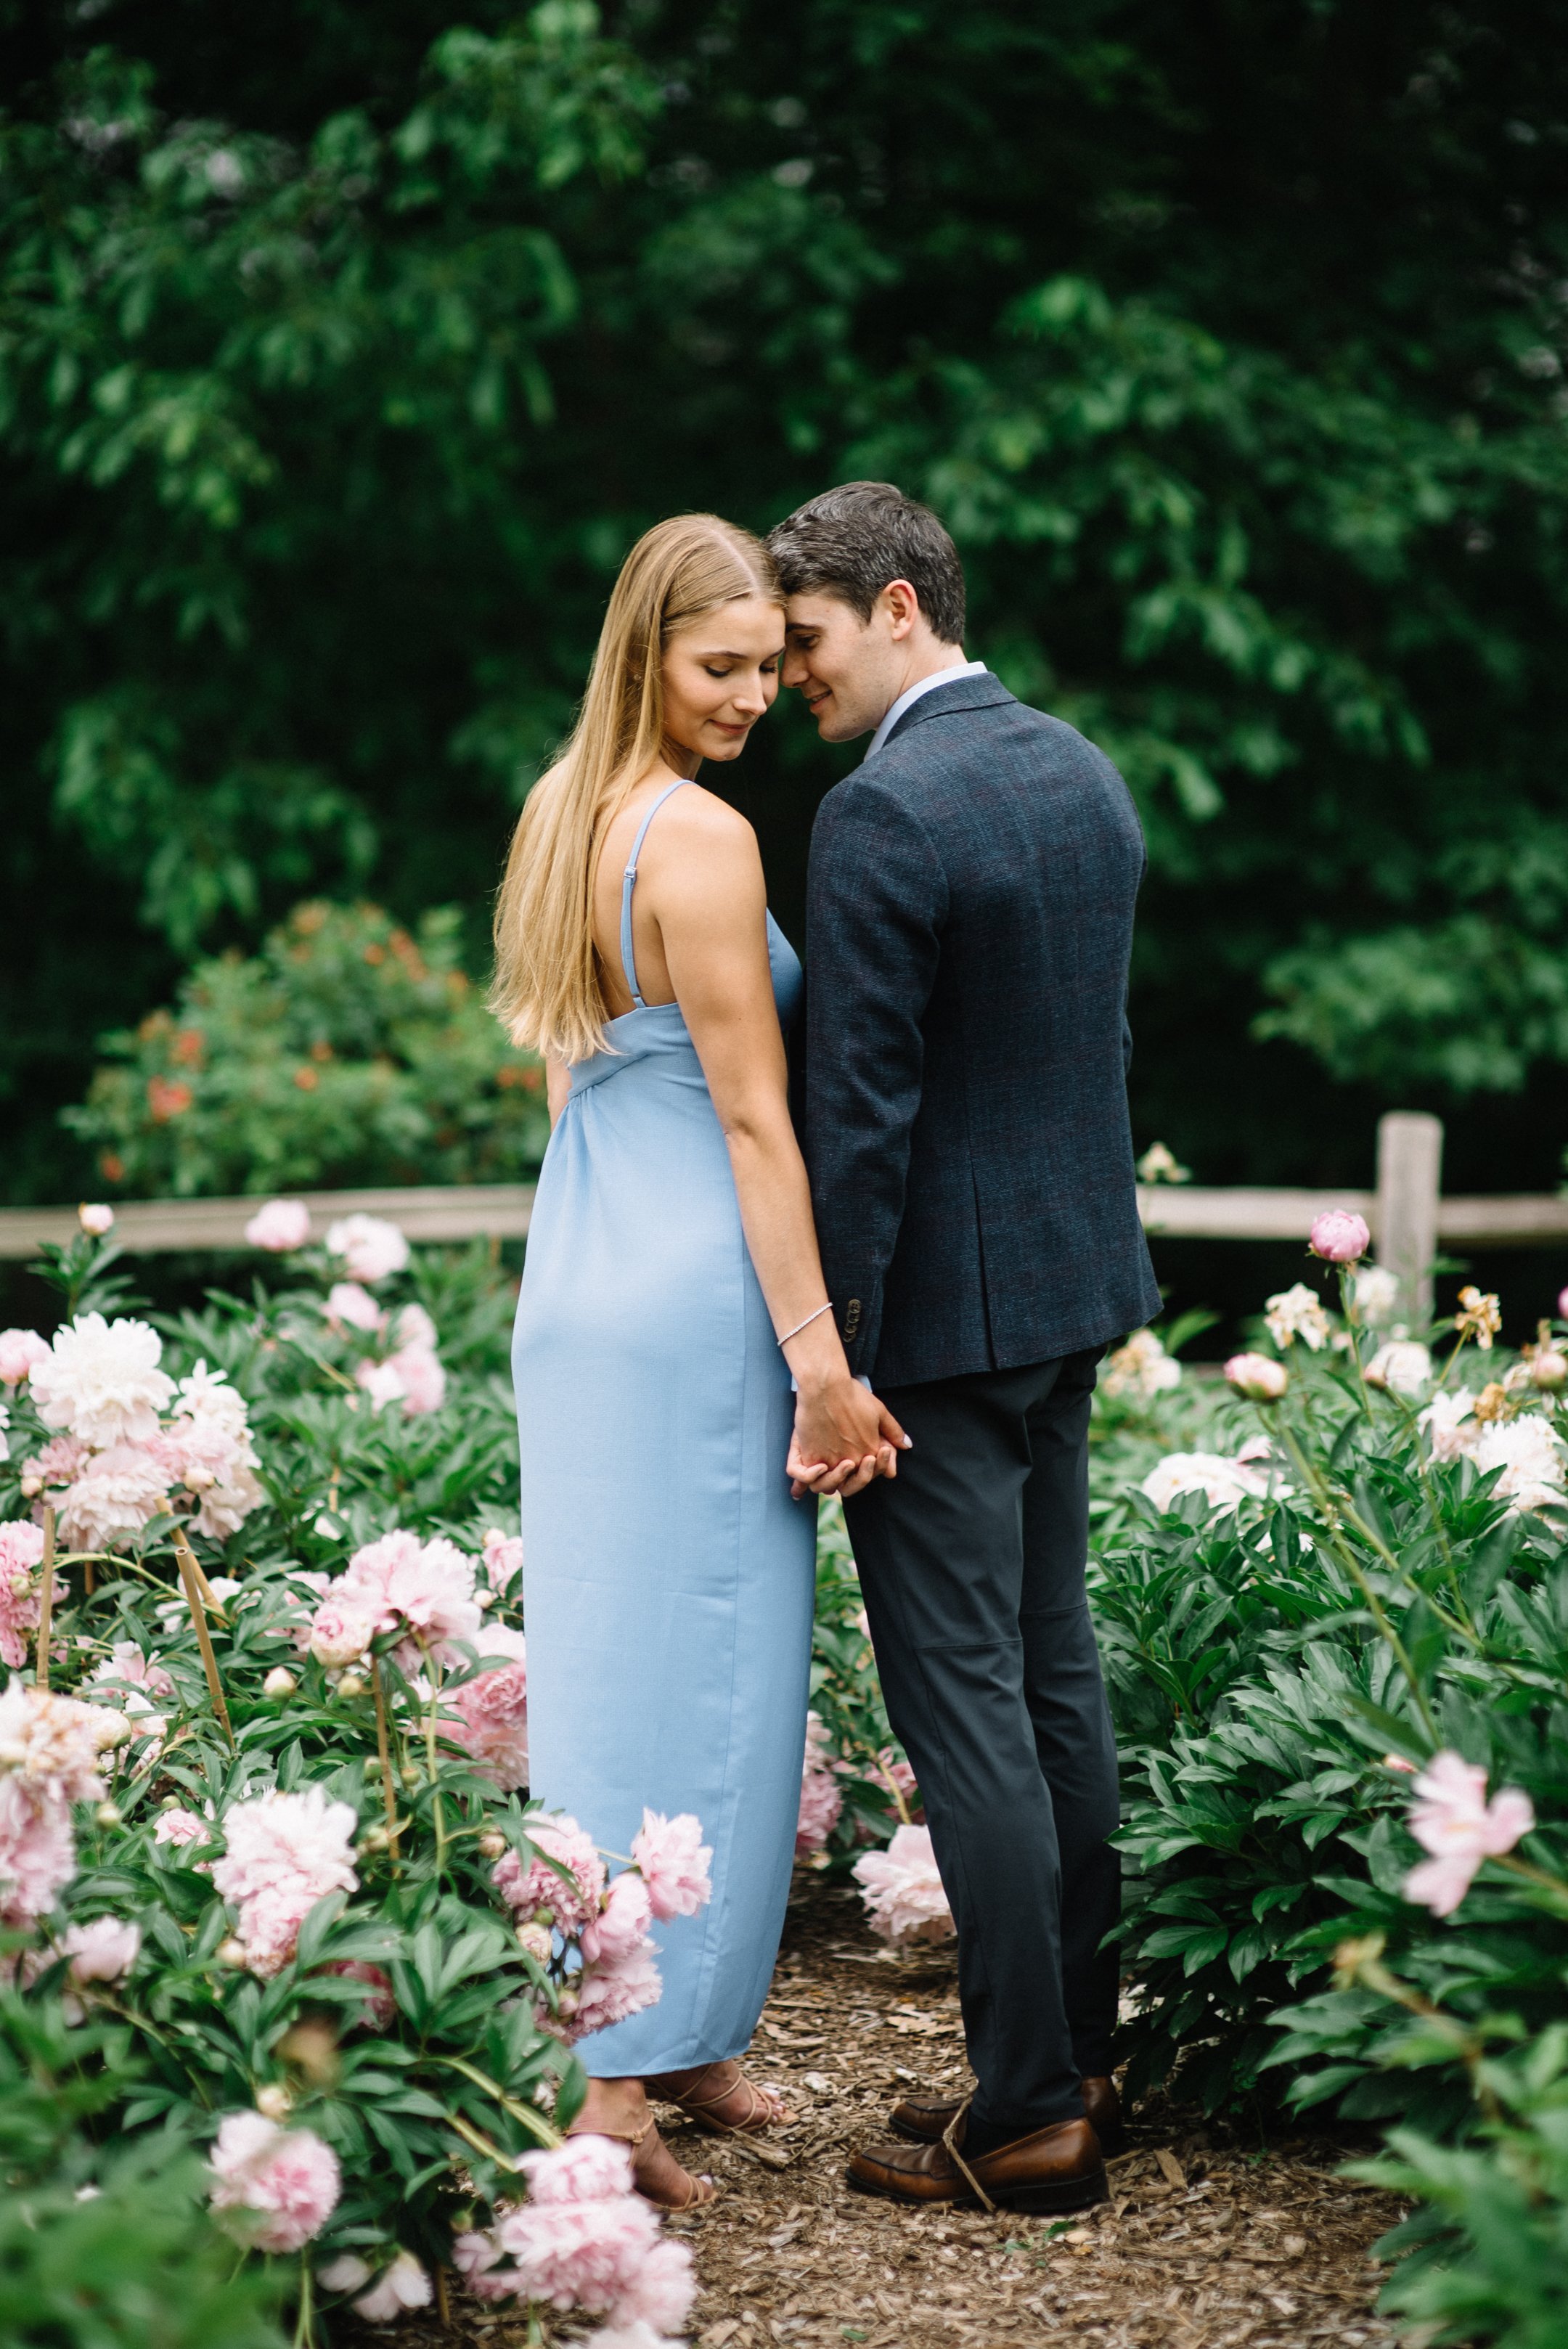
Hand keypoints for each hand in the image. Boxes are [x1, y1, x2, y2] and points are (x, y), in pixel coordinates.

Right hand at [787, 1377, 907, 1501]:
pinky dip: (814, 1476)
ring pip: (834, 1484)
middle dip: (859, 1474)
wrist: (825, 1387)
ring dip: (836, 1479)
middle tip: (853, 1461)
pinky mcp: (812, 1458)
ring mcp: (831, 1462)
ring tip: (833, 1465)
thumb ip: (894, 1431)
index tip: (870, 1453)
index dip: (875, 1465)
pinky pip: (812, 1478)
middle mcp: (852, 1461)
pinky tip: (818, 1466)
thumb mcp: (879, 1411)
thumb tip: (907, 1445)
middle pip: (856, 1481)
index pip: (876, 1471)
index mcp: (871, 1451)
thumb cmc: (852, 1395)